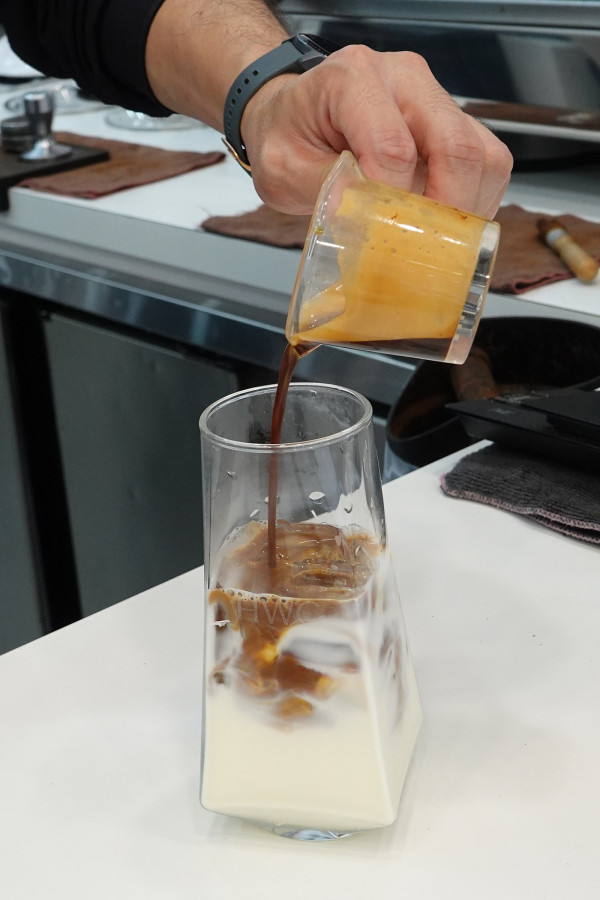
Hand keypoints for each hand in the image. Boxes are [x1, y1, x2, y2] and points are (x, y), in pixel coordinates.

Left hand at [241, 45, 512, 217]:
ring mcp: (434, 98)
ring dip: (469, 208)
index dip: (396, 202)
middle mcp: (403, 79)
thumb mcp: (282, 168)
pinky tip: (447, 226)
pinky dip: (475, 201)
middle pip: (455, 145)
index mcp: (353, 79)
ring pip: (482, 154)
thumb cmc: (286, 137)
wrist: (292, 119)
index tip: (384, 238)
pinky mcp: (452, 122)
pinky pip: (486, 162)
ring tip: (440, 242)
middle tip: (429, 252)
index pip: (393, 146)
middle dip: (449, 210)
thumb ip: (322, 188)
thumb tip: (365, 217)